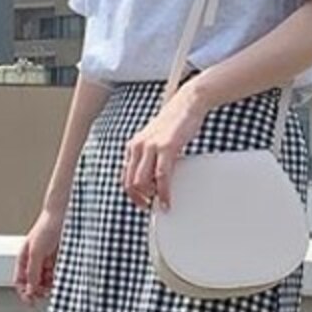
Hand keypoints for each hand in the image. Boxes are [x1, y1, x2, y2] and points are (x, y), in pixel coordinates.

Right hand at [13, 207, 64, 305]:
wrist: (63, 216)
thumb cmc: (47, 228)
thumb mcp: (36, 252)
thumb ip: (33, 272)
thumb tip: (30, 290)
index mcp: (24, 258)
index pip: (19, 281)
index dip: (24, 293)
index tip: (31, 302)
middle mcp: (34, 261)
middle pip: (32, 284)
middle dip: (37, 291)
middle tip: (44, 295)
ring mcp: (46, 261)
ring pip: (44, 281)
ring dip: (48, 287)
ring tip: (53, 287)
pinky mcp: (57, 260)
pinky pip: (55, 275)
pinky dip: (57, 280)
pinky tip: (60, 280)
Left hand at [122, 80, 209, 212]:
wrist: (186, 104)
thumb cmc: (174, 124)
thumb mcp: (155, 141)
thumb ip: (150, 158)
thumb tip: (152, 180)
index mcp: (133, 146)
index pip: (125, 177)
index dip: (132, 194)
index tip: (142, 203)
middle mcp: (138, 146)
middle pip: (130, 183)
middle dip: (140, 199)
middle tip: (151, 207)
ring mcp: (150, 147)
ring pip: (142, 182)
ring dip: (150, 198)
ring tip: (160, 204)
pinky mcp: (166, 148)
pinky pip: (161, 177)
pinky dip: (163, 193)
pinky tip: (167, 200)